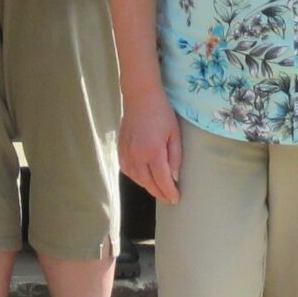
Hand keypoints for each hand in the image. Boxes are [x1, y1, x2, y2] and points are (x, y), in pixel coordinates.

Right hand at [119, 88, 182, 203]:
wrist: (140, 97)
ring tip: (158, 190)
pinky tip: (143, 178)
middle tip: (169, 198)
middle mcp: (137, 155)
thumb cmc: (162, 112)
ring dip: (148, 187)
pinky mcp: (120, 149)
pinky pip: (127, 170)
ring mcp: (127, 153)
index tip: (176, 199)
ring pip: (136, 179)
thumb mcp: (174, 133)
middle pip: (148, 183)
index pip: (162, 180)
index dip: (169, 192)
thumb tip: (174, 178)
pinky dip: (136, 178)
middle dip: (160, 193)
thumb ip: (175, 157)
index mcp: (153, 151)